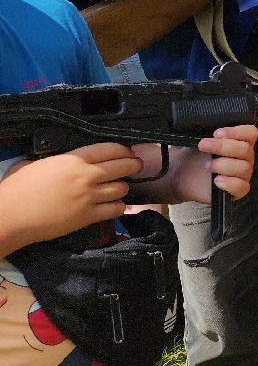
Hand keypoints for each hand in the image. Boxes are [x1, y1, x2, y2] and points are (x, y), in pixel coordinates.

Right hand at [0, 143, 139, 248]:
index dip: (124, 150)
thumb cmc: (17, 189)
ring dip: (123, 187)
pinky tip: (115, 205)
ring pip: (122, 188)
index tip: (128, 151)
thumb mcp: (37, 164)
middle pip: (123, 166)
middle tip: (136, 165)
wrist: (11, 216)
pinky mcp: (89, 216)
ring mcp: (89, 197)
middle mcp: (86, 176)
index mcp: (73, 160)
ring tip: (120, 187)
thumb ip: (57, 160)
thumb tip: (64, 161)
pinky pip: (116, 209)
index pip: (110, 149)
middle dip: (133, 165)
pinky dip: (119, 206)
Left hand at [171, 124, 257, 203]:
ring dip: (222, 165)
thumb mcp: (201, 140)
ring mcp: (243, 174)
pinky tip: (216, 181)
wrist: (185, 176)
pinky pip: (242, 186)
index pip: (251, 133)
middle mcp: (246, 157)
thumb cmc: (197, 156)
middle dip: (223, 147)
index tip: (216, 133)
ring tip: (207, 166)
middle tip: (203, 145)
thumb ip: (208, 133)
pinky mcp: (238, 190)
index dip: (237, 132)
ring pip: (243, 168)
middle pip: (246, 149)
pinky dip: (229, 183)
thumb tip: (210, 132)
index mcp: (241, 142)